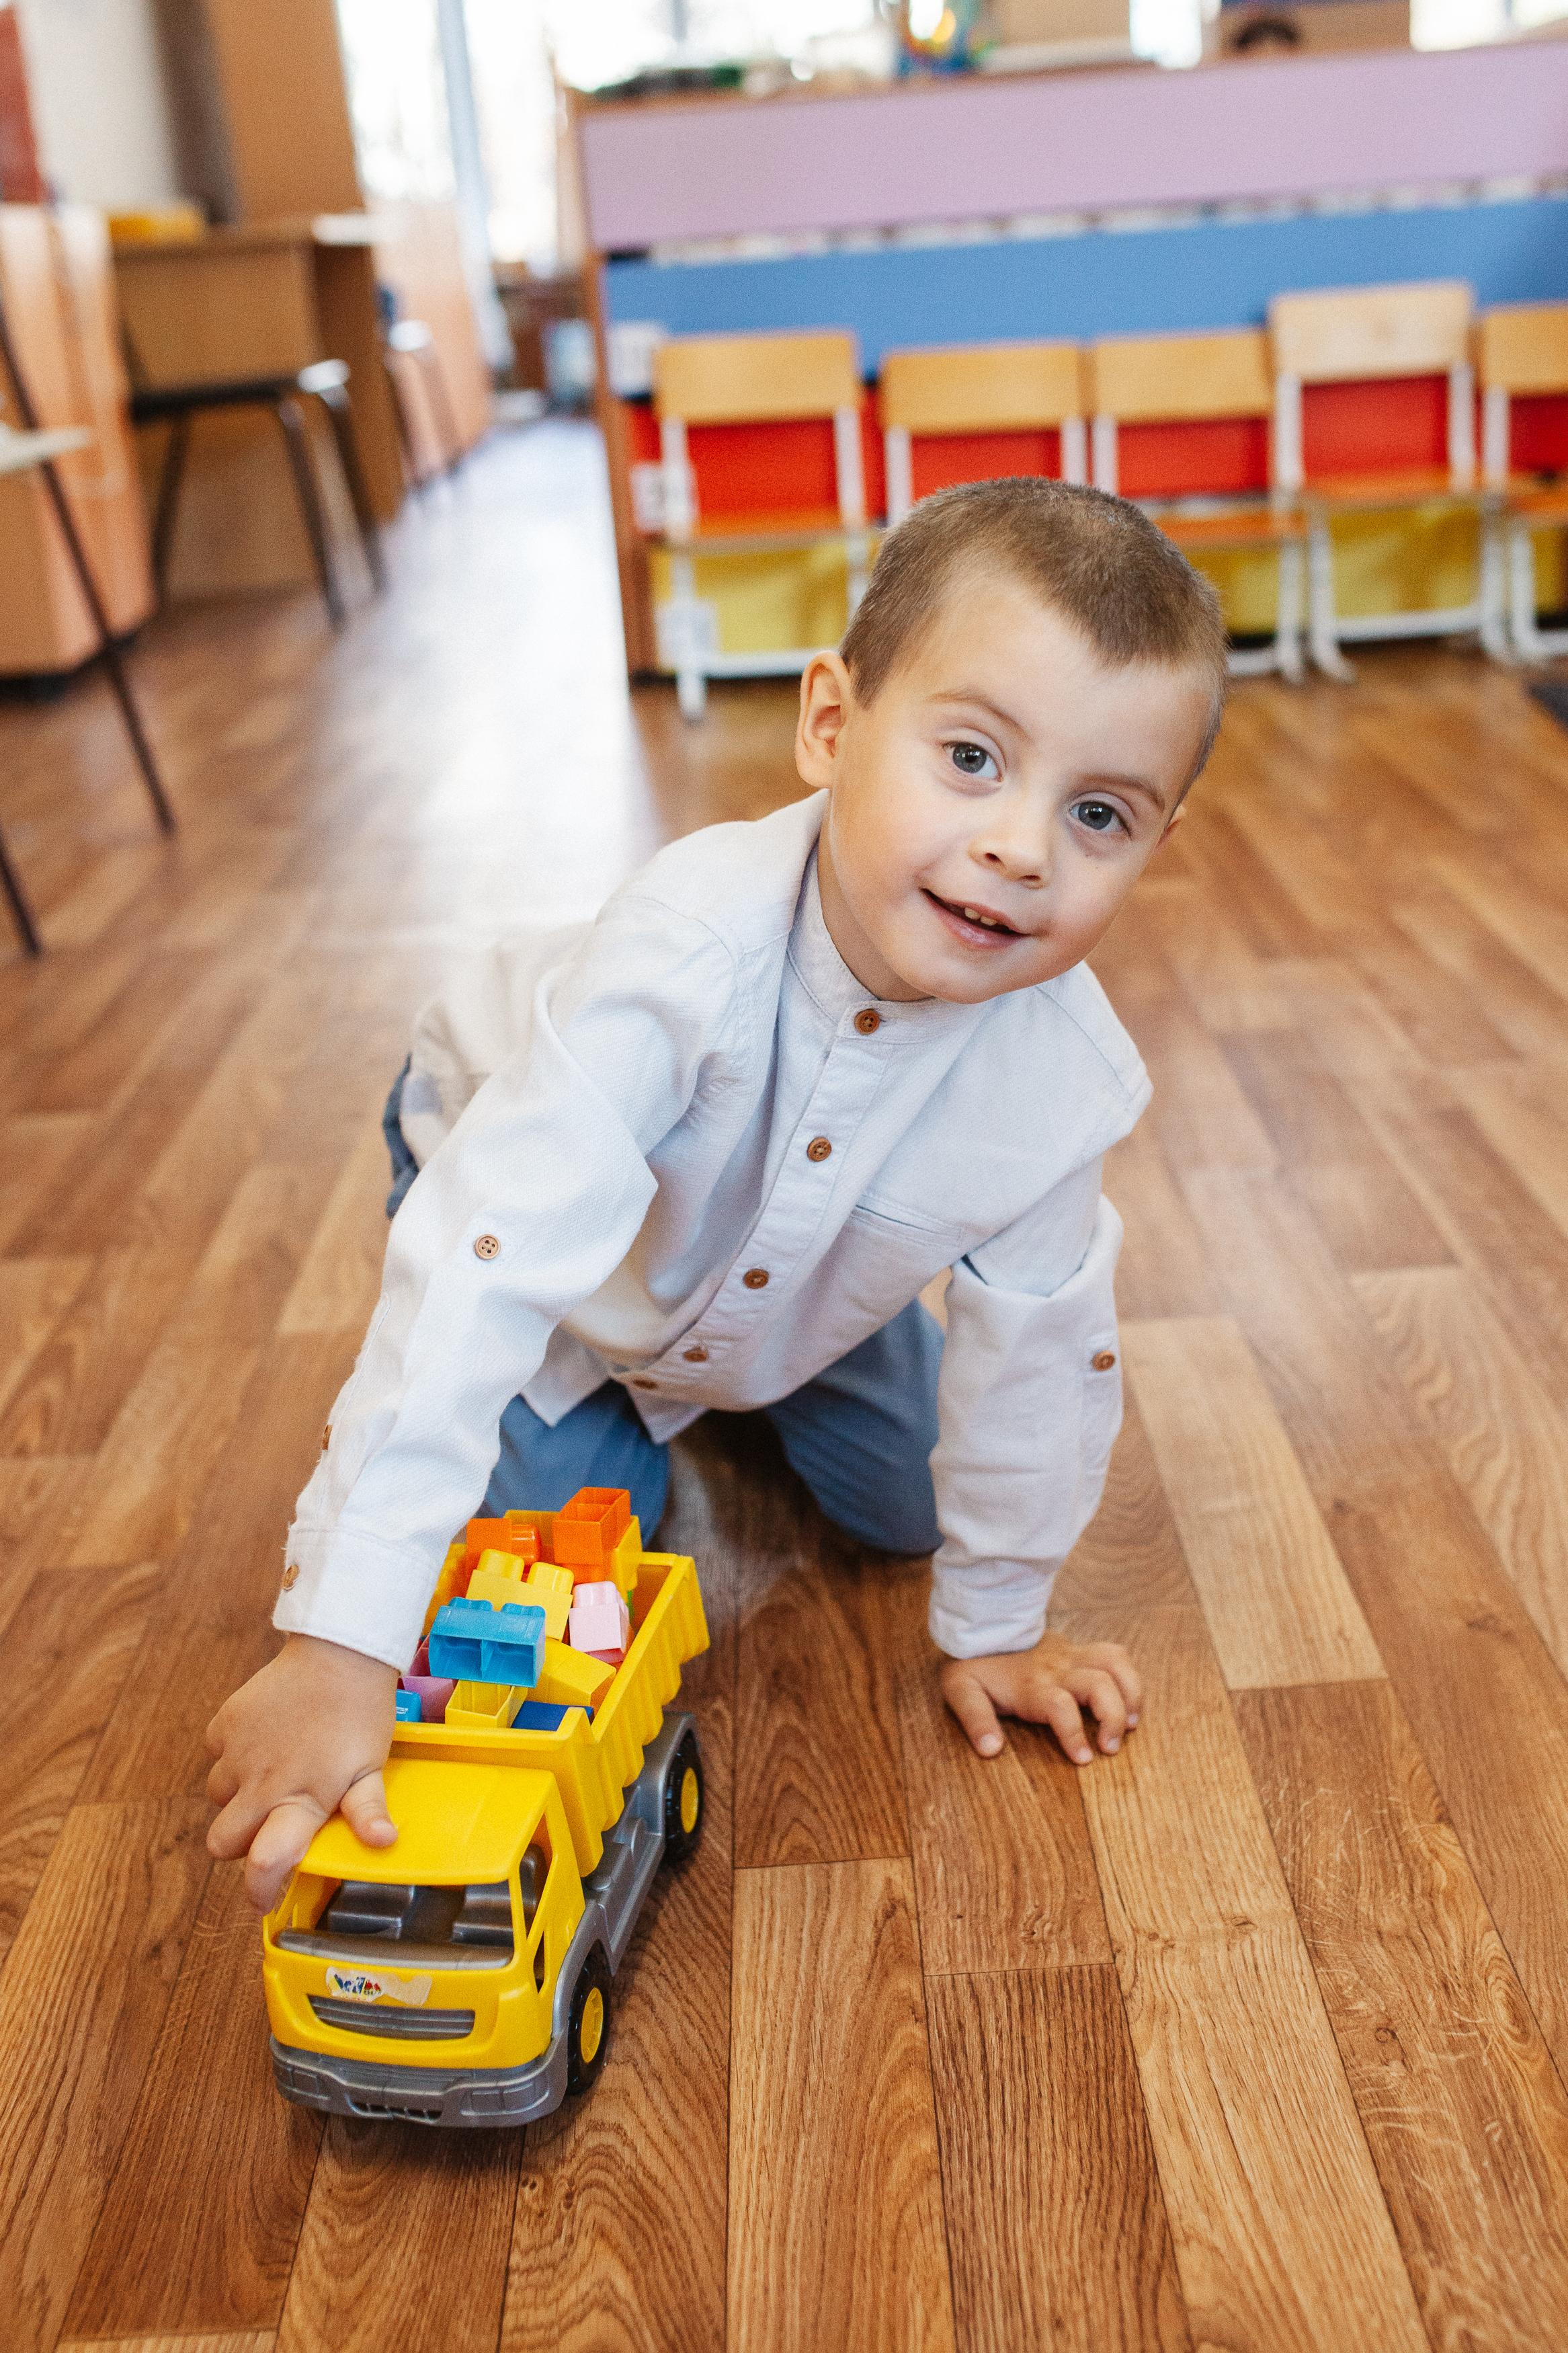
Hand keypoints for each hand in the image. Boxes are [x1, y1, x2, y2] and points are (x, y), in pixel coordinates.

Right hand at [206, 1633, 401, 1911]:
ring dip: (238, 1798)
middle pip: (222, 1843)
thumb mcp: (371, 1767)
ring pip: (218, 1797)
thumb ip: (368, 1811)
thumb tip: (382, 1844)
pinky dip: (233, 1756)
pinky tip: (265, 1740)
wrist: (339, 1651)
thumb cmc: (360, 1712)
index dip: (258, 1888)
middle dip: (240, 1846)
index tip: (263, 1895)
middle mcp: (262, 1783)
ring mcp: (238, 1753)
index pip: (264, 1862)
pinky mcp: (224, 1724)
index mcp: (301, 1800)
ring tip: (274, 1775)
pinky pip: (216, 1754)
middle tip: (269, 1826)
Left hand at [940, 1632, 1142, 1763]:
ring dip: (1130, 1694)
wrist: (980, 1623)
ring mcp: (1072, 1655)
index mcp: (1030, 1684)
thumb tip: (991, 1750)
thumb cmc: (973, 1663)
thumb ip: (975, 1720)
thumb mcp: (961, 1691)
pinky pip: (1115, 1654)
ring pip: (1115, 1663)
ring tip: (1132, 1725)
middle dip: (1113, 1717)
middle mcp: (1057, 1668)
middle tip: (1110, 1748)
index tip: (1083, 1759)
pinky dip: (1129, 1677)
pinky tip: (1129, 1700)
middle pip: (1099, 1684)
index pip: (1059, 1706)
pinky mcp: (1079, 1649)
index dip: (1073, 1733)